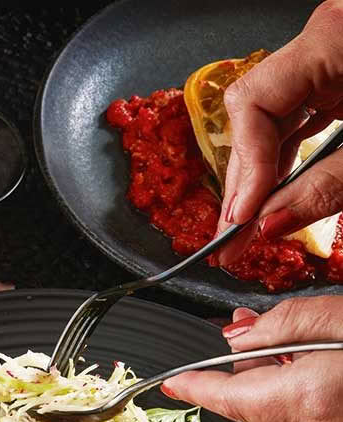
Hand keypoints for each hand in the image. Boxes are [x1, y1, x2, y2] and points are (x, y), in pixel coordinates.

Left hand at [161, 296, 342, 421]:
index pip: (229, 397)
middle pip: (248, 413)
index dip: (196, 388)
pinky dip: (291, 403)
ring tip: (274, 347)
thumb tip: (240, 335)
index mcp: (310, 394)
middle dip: (232, 378)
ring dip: (263, 390)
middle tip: (239, 335)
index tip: (173, 383)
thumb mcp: (342, 317)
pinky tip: (303, 371)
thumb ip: (286, 323)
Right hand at [215, 0, 342, 264]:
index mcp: (337, 38)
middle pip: (256, 113)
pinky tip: (275, 195)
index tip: (245, 218)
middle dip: (246, 182)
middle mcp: (328, 41)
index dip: (244, 167)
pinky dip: (285, 159)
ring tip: (248, 228)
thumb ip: (326, 189)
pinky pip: (298, 118)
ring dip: (260, 177)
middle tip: (234, 238)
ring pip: (272, 120)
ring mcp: (333, 57)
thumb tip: (270, 225)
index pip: (255, 102)